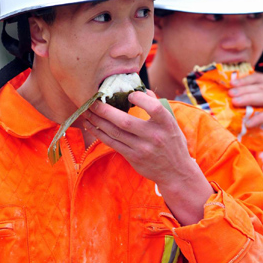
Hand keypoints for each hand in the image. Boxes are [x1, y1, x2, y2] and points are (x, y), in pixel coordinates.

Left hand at [83, 90, 212, 223]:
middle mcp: (154, 136)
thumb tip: (142, 90)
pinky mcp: (133, 157)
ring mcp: (143, 148)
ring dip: (98, 121)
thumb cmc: (173, 143)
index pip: (154, 108)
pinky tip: (91, 126)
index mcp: (167, 124)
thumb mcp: (172, 124)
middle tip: (93, 101)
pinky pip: (113, 144)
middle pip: (126, 122)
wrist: (176, 172)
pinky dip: (100, 134)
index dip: (141, 99)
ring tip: (87, 111)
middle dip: (105, 110)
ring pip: (115, 132)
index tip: (130, 95)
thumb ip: (158, 106)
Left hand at [229, 73, 262, 146]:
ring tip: (234, 103)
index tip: (231, 83)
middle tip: (230, 93)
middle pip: (261, 87)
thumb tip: (234, 100)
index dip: (245, 79)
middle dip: (243, 89)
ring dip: (248, 99)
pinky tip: (248, 122)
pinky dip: (259, 118)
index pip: (260, 78)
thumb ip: (260, 101)